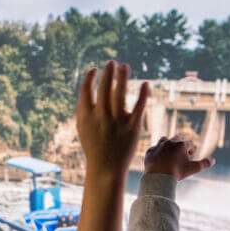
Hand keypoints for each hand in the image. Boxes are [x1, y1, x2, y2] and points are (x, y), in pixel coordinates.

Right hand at [76, 62, 147, 177]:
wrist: (105, 167)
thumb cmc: (94, 146)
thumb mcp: (84, 127)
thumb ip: (86, 108)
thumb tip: (93, 88)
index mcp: (86, 116)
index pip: (86, 91)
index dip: (90, 78)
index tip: (94, 70)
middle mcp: (101, 117)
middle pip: (104, 88)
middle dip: (108, 73)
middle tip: (111, 63)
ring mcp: (117, 121)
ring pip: (120, 93)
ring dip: (122, 77)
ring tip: (124, 66)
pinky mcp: (132, 127)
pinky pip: (139, 106)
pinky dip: (143, 94)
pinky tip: (145, 83)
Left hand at [145, 136, 214, 180]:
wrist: (159, 178)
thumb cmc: (177, 172)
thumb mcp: (193, 169)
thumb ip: (204, 163)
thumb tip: (213, 160)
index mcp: (181, 145)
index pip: (189, 144)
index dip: (191, 150)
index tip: (189, 157)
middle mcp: (169, 142)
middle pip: (177, 139)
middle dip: (180, 146)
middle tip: (180, 155)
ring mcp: (158, 146)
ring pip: (164, 140)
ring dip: (167, 144)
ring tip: (169, 153)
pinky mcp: (149, 152)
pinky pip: (153, 149)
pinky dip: (157, 152)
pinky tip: (159, 158)